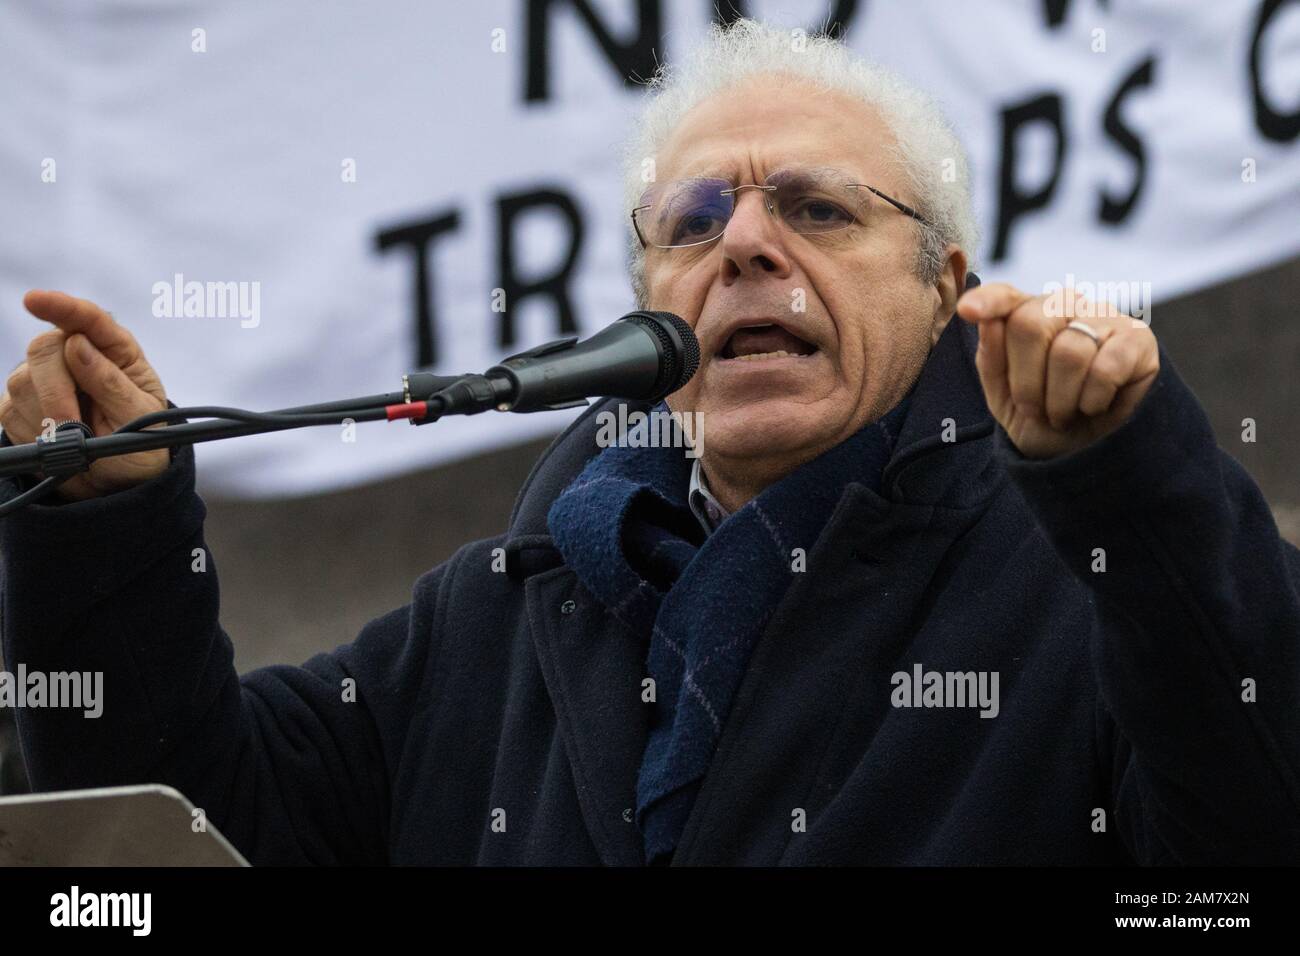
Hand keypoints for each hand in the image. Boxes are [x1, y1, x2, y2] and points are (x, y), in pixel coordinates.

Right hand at [1, 290, 168, 500]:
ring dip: (48, 418)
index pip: (88, 319)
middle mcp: (75, 357)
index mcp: (115, 351)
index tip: (34, 300)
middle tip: (76, 426)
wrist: (121, 478)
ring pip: (21, 383)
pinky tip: (56, 441)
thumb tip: (77, 344)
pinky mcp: (20, 405)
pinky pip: (8, 411)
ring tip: (78, 436)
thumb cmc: (142, 442)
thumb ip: (111, 382)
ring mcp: (43, 379)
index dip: (61, 306)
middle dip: (56, 391)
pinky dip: (32, 433)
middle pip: (43, 349)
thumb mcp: (140, 416)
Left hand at [956, 283, 1158, 459]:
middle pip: (1031, 323)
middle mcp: (1067, 305)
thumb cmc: (1041, 415)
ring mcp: (1106, 317)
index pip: (1005, 297)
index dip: (988, 301)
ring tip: (1064, 414)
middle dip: (1026, 382)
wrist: (1085, 451)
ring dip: (1060, 399)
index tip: (968, 311)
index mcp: (1028, 312)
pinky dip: (1093, 400)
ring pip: (1069, 351)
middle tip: (1036, 410)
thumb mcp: (1003, 395)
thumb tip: (984, 320)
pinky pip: (1106, 367)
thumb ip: (991, 358)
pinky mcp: (1139, 339)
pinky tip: (1094, 407)